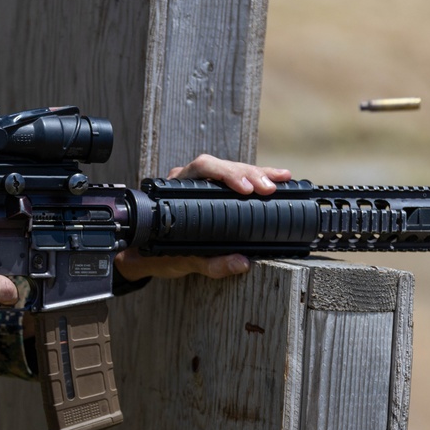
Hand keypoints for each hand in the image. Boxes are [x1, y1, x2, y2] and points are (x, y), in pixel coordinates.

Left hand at [115, 154, 291, 280]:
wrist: (148, 257)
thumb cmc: (160, 254)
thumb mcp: (185, 260)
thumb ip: (211, 263)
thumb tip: (241, 263)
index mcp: (175, 188)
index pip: (202, 168)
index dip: (226, 174)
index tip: (245, 188)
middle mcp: (187, 180)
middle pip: (221, 166)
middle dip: (248, 174)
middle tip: (269, 189)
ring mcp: (201, 184)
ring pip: (232, 170)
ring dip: (258, 174)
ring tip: (281, 180)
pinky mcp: (214, 192)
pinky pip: (237, 180)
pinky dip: (258, 180)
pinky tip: (278, 180)